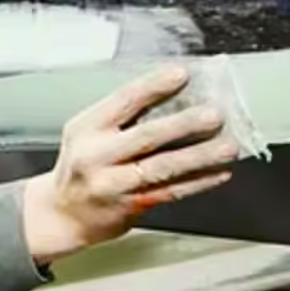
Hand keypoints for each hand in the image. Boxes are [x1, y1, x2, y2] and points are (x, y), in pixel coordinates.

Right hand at [22, 64, 237, 264]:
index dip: (153, 86)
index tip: (181, 74)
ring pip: (162, 168)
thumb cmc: (81, 169)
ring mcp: (113, 184)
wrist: (62, 216)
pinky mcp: (130, 207)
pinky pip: (170, 192)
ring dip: (199, 156)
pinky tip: (218, 174)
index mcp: (86, 128)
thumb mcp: (87, 134)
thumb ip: (121, 119)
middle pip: (146, 137)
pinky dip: (197, 183)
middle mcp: (97, 156)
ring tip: (227, 147)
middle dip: (184, 124)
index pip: (123, 101)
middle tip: (214, 115)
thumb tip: (175, 98)